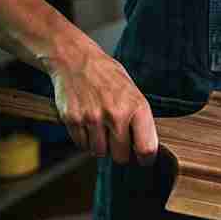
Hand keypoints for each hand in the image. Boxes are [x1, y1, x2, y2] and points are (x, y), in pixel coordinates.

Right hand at [45, 39, 157, 164]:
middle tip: (118, 142)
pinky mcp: (73, 120)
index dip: (146, 159)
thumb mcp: (133, 93)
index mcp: (136, 107)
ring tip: (101, 128)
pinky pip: (82, 145)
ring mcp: (92, 118)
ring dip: (101, 146)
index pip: (146, 148)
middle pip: (121, 156)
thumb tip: (147, 149)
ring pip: (100, 152)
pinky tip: (88, 125)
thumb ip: (140, 120)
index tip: (144, 161)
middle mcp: (115, 114)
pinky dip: (85, 140)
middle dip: (121, 153)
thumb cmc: (108, 77)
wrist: (75, 59)